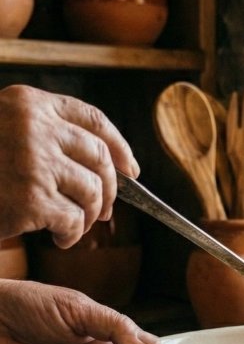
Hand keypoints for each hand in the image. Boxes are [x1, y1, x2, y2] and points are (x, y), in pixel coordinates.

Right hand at [0, 85, 139, 247]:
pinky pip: (73, 220)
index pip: (91, 119)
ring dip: (88, 216)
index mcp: (27, 103)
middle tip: (102, 212)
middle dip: (109, 189)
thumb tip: (112, 166)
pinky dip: (71, 235)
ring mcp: (34, 161)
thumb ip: (44, 135)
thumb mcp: (2, 131)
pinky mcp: (30, 198)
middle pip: (99, 157)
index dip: (118, 146)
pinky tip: (57, 239)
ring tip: (71, 228)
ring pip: (92, 191)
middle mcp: (34, 126)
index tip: (131, 170)